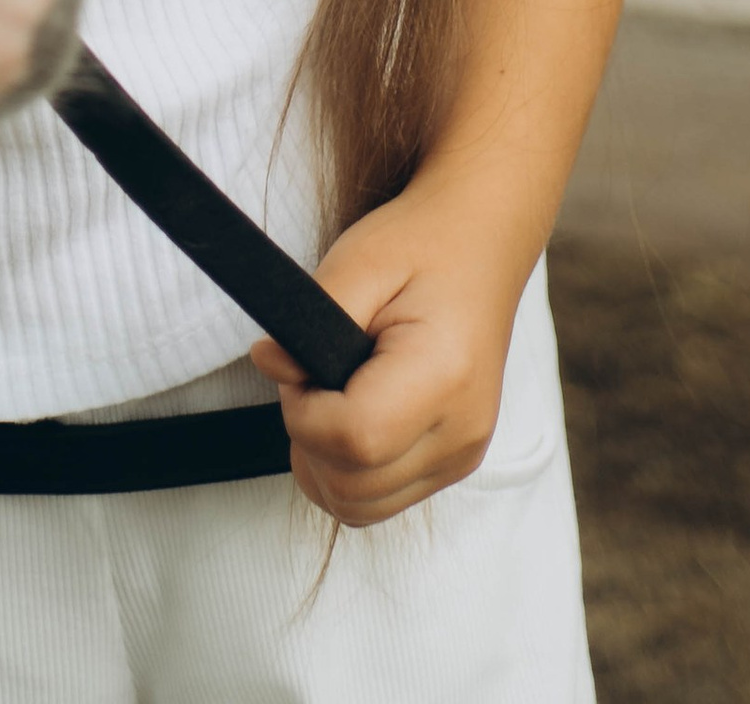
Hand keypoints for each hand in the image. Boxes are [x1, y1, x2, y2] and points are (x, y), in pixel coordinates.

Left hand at [249, 179, 529, 528]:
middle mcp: (462, 432)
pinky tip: (348, 417)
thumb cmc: (421, 244)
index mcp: (445, 377)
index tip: (301, 368)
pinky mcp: (455, 463)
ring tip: (329, 396)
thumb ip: (307, 320)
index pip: (355, 440)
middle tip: (312, 376)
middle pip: (354, 488)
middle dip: (309, 439)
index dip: (305, 413)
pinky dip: (349, 472)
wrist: (480, 240)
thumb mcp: (358, 260)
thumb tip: (268, 363)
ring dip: (324, 463)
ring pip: (360, 508)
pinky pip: (380, 500)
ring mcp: (462, 456)